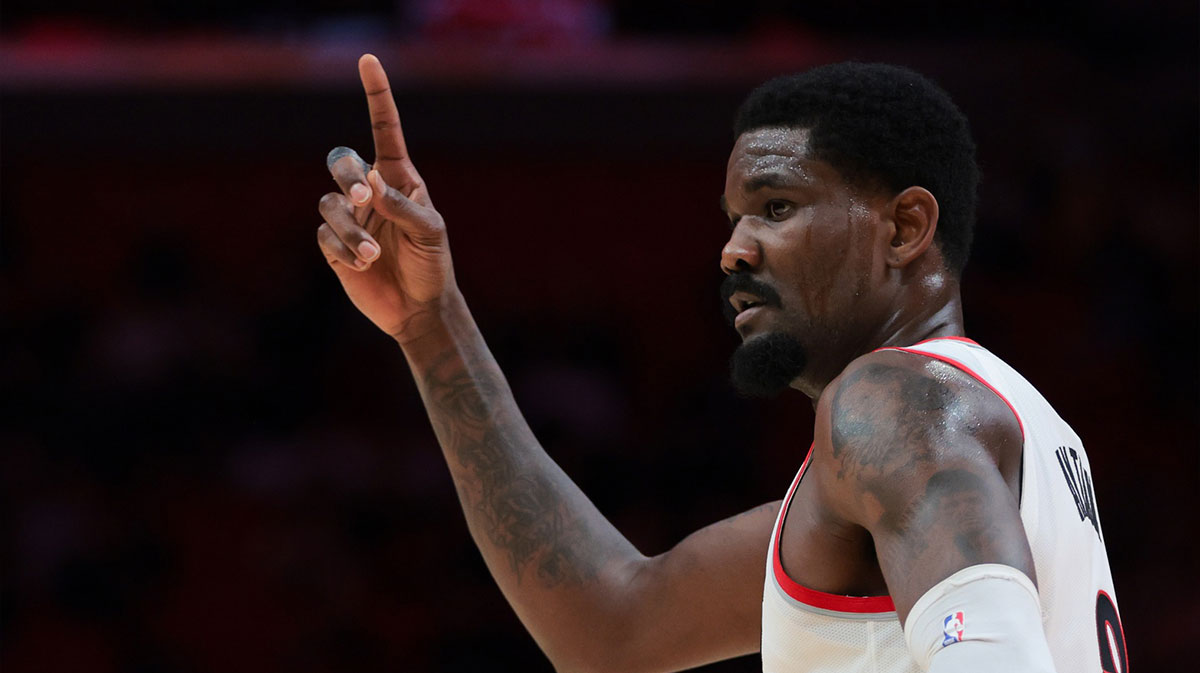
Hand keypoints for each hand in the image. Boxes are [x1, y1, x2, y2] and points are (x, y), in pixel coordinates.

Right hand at [317, 54, 456, 340]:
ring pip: (329, 204)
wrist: (420, 309)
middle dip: (348, 175)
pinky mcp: (334, 246)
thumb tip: (372, 184)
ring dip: (351, 229)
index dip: (376, 95)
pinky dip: (344, 249)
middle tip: (366, 197)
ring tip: (373, 255)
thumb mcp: (431, 233)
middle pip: (341, 161)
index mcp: (400, 179)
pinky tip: (363, 266)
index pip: (383, 129)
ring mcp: (350, 218)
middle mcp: (371, 192)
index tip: (368, 60)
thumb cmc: (433, 266)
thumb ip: (404, 207)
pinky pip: (324, 235)